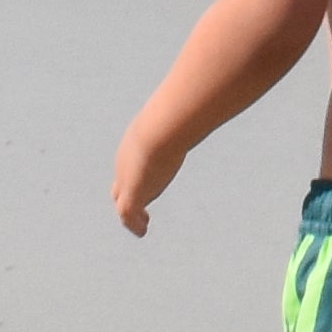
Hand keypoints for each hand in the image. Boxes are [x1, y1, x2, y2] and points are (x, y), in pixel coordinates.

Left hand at [111, 120, 181, 234]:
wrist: (159, 130)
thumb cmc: (174, 117)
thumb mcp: (182, 112)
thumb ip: (191, 112)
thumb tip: (210, 101)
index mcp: (133, 144)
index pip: (131, 162)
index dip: (137, 172)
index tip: (147, 177)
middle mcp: (125, 165)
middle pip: (121, 184)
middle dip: (128, 193)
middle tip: (138, 203)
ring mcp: (126, 182)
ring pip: (122, 202)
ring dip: (131, 213)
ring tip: (142, 222)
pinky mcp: (132, 197)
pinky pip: (128, 217)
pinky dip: (134, 224)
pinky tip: (142, 230)